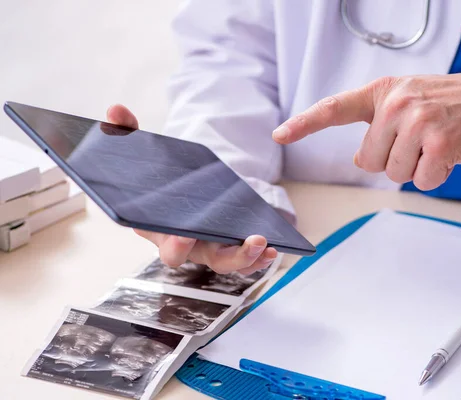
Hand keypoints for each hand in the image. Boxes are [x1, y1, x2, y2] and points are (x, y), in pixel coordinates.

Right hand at [106, 104, 277, 273]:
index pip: (162, 242)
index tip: (186, 233)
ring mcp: (203, 247)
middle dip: (223, 255)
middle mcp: (180, 244)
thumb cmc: (156, 177)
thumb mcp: (142, 153)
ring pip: (223, 263)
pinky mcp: (224, 246)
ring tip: (265, 244)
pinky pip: (241, 261)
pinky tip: (272, 248)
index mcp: (154, 227)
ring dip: (245, 259)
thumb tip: (116, 110)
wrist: (175, 186)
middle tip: (245, 241)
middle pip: (198, 259)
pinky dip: (256, 258)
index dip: (174, 243)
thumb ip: (126, 132)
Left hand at [272, 72, 460, 190]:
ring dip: (416, 169)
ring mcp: (418, 121)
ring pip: (393, 175)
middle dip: (393, 160)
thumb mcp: (410, 100)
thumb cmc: (454, 104)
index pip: (334, 108)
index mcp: (383, 92)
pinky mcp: (438, 143)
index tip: (280, 135)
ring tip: (438, 145)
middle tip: (421, 142)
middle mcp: (396, 103)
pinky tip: (451, 154)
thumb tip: (362, 160)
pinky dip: (436, 176)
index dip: (304, 124)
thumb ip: (379, 125)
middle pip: (369, 162)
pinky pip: (421, 181)